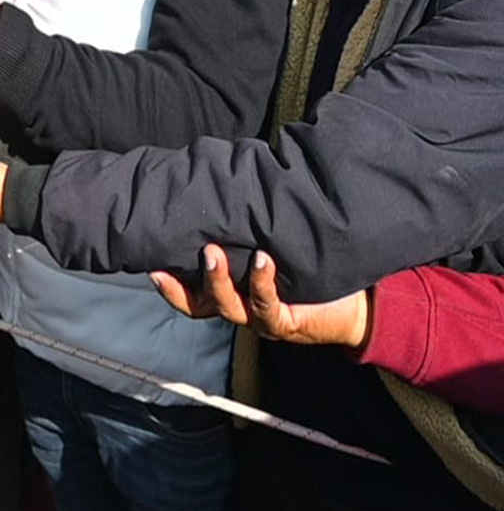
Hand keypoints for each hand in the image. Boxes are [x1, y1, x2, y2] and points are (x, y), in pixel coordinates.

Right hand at [151, 245, 370, 349]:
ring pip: (229, 307)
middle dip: (185, 284)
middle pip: (200, 304)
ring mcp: (260, 319)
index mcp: (231, 294)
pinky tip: (263, 260)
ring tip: (214, 253)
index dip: (169, 286)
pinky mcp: (285, 324)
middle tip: (189, 249)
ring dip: (218, 281)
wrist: (357, 304)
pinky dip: (261, 282)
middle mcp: (240, 309)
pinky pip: (266, 306)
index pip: (189, 295)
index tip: (153, 265)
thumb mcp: (273, 249)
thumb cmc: (310, 269)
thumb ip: (250, 235)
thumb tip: (229, 187)